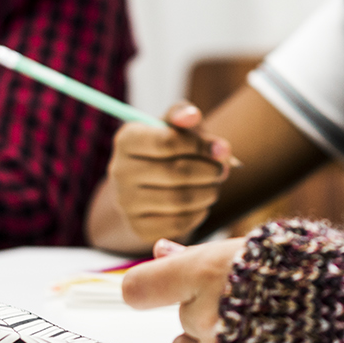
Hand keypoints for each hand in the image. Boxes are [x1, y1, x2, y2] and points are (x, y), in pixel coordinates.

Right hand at [105, 104, 233, 247]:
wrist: (149, 186)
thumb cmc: (169, 148)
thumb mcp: (174, 126)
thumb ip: (185, 116)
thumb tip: (192, 116)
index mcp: (127, 138)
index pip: (168, 141)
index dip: (201, 146)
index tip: (222, 149)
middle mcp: (120, 170)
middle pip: (177, 172)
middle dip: (210, 171)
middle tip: (223, 170)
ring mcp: (125, 202)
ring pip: (180, 200)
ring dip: (208, 193)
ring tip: (214, 186)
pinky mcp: (138, 227)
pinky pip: (178, 223)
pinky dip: (199, 213)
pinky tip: (201, 203)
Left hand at [123, 236, 248, 342]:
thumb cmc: (298, 275)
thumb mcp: (249, 252)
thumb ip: (199, 256)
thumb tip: (160, 250)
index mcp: (210, 274)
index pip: (140, 287)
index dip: (150, 287)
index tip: (158, 289)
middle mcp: (209, 317)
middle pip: (178, 319)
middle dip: (204, 314)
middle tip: (242, 308)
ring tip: (246, 336)